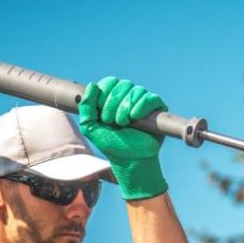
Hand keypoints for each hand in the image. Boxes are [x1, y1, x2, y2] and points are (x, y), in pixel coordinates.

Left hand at [79, 77, 168, 200]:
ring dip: (126, 107)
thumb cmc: (111, 144)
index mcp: (113, 98)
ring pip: (137, 90)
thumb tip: (92, 85)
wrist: (130, 160)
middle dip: (114, 103)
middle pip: (123, 84)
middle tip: (112, 122)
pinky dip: (141, 106)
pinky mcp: (157, 110)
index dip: (105, 94)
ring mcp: (144, 103)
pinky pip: (151, 98)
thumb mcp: (90, 127)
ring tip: (124, 124)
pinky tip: (135, 118)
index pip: (110, 82)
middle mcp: (129, 97)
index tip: (102, 114)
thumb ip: (86, 107)